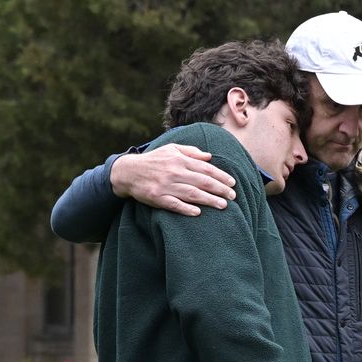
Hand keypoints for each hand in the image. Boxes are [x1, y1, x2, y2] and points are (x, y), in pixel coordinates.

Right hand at [111, 144, 236, 215]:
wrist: (128, 171)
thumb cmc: (154, 160)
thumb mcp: (171, 149)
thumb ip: (191, 152)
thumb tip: (209, 156)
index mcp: (179, 159)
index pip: (205, 168)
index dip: (221, 176)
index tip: (232, 183)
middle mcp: (174, 172)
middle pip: (202, 181)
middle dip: (220, 189)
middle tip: (233, 196)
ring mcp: (166, 185)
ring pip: (191, 194)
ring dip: (209, 200)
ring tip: (223, 205)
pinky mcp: (157, 198)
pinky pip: (174, 204)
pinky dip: (185, 208)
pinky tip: (198, 212)